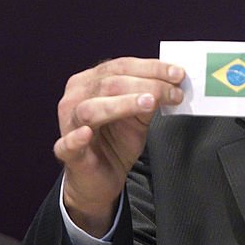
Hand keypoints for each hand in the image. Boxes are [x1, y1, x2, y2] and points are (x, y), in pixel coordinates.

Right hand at [54, 57, 184, 235]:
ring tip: (148, 102)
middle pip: (109, 83)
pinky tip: (87, 134)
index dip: (150, 68)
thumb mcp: (139, 117)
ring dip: (122, 104)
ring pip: (91, 108)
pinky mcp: (67, 151)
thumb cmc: (117, 141)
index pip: (120, 66)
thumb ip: (149, 98)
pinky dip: (76, 139)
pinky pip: (67, 144)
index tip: (177, 74)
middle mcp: (76, 98)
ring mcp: (70, 124)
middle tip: (174, 92)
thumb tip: (171, 83)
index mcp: (90, 82)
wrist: (102, 177)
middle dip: (147, 85)